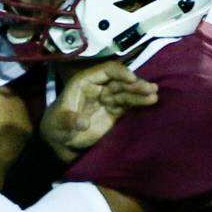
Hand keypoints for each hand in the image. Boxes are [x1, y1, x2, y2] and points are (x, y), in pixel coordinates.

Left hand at [42, 60, 157, 161]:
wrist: (60, 140)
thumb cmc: (57, 125)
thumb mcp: (59, 123)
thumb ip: (70, 121)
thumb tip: (83, 123)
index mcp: (84, 81)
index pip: (105, 71)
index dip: (119, 73)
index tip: (131, 79)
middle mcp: (98, 86)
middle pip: (119, 81)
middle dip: (134, 83)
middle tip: (149, 88)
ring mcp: (107, 98)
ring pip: (126, 92)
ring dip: (140, 92)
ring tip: (154, 94)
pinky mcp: (114, 111)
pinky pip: (128, 104)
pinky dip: (138, 102)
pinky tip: (150, 101)